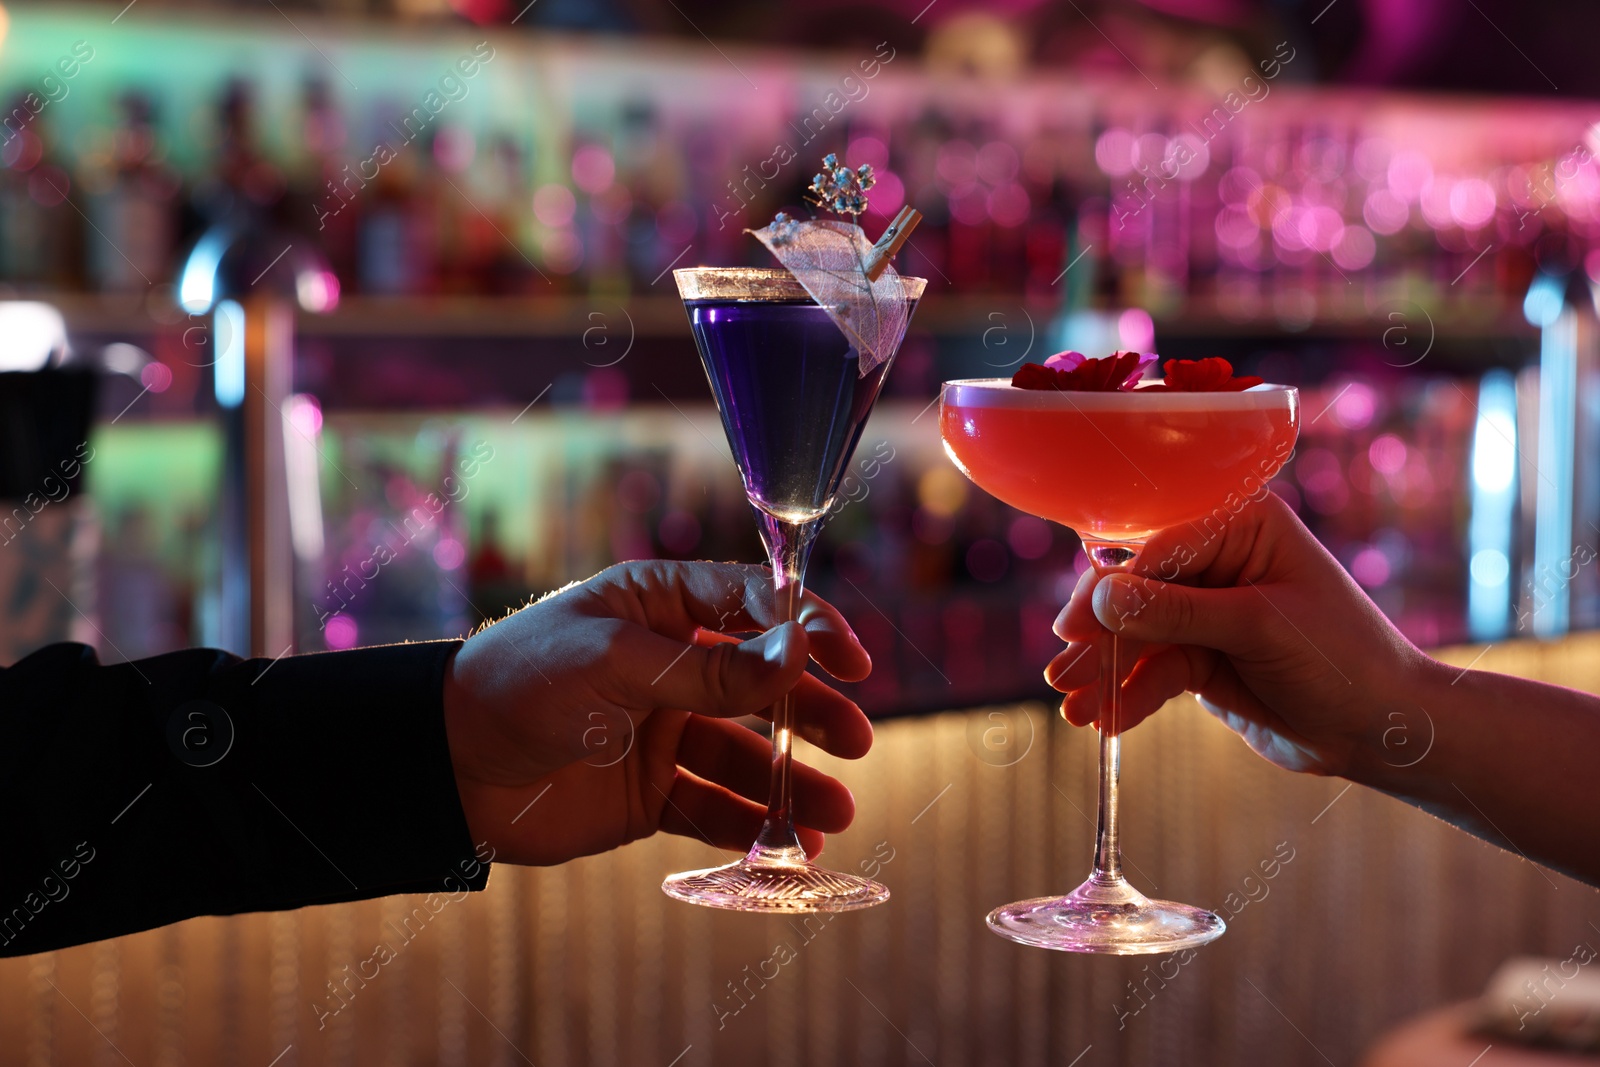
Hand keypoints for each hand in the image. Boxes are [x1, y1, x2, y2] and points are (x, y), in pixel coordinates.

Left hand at [443, 561, 873, 865]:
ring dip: (794, 782)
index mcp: (661, 606)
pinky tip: (790, 848)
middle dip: (813, 713)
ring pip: (748, 755)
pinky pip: (715, 808)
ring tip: (836, 814)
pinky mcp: (651, 793)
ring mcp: (663, 731)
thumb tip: (798, 656)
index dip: (808, 629)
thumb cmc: (519, 684)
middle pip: (764, 685)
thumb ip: (708, 670)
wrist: (444, 767)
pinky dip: (754, 828)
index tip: (851, 661)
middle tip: (856, 741)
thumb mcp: (615, 664)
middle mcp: (671, 665)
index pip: (755, 605)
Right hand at [1045, 493, 1436, 776]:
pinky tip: (1104, 722)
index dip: (1112, 590)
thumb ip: (1177, 612)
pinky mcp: (1202, 657)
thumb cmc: (1344, 659)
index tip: (1075, 629)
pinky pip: (1152, 672)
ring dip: (1105, 674)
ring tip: (1073, 709)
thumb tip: (1100, 597)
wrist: (1385, 730)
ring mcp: (1207, 611)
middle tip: (1062, 675)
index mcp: (1242, 524)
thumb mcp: (1259, 628)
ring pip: (1137, 638)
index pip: (1158, 547)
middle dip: (1099, 638)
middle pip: (1135, 593)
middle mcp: (1218, 560)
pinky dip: (1128, 697)